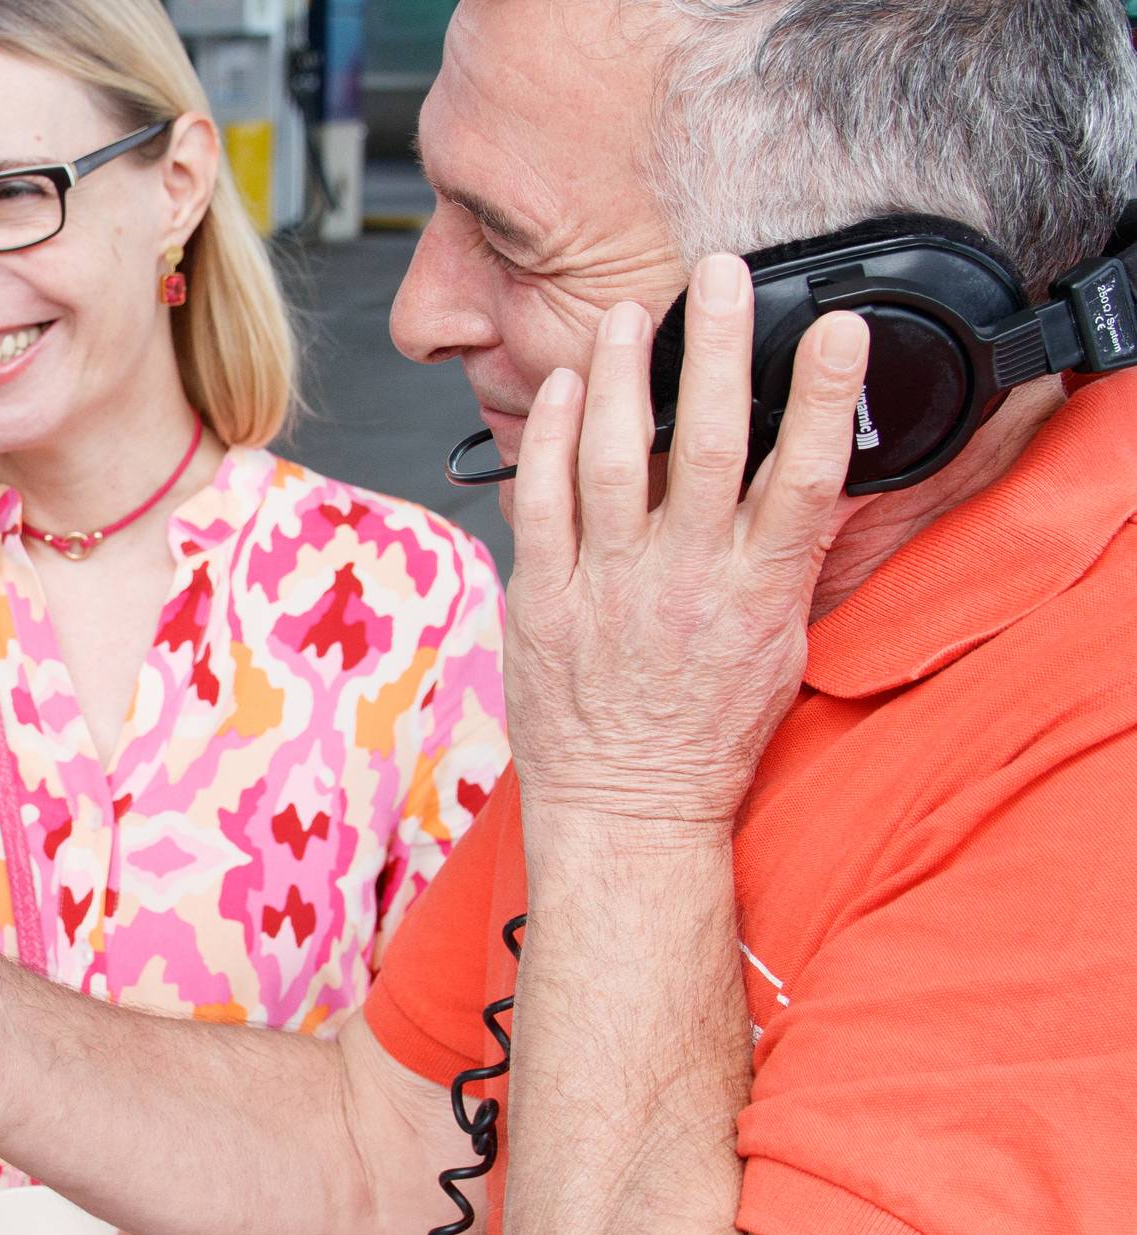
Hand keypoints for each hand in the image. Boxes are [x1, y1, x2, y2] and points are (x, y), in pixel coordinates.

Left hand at [502, 254, 868, 829]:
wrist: (629, 809)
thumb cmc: (705, 729)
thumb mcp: (779, 643)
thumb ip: (783, 559)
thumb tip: (807, 480)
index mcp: (759, 592)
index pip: (806, 476)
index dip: (824, 397)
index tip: (839, 329)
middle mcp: (687, 581)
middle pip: (708, 443)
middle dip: (714, 350)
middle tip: (717, 277)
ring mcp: (609, 589)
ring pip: (613, 457)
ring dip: (618, 375)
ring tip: (626, 315)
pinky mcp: (543, 601)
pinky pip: (542, 501)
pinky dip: (548, 436)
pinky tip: (558, 388)